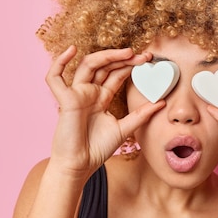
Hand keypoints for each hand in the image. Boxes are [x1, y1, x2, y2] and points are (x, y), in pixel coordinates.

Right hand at [46, 46, 163, 177]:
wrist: (80, 165)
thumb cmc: (97, 149)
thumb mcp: (125, 129)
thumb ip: (141, 115)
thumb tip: (162, 103)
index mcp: (101, 97)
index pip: (116, 74)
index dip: (131, 65)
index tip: (148, 60)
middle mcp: (89, 92)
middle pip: (105, 66)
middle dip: (123, 58)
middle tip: (143, 55)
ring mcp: (76, 94)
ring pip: (87, 66)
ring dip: (106, 56)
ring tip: (126, 52)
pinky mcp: (65, 101)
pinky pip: (54, 78)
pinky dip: (59, 62)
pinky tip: (71, 51)